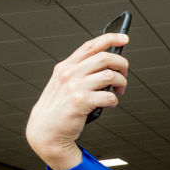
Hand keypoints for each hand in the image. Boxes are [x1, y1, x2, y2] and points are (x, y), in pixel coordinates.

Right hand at [26, 33, 129, 169]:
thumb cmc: (58, 109)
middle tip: (124, 75)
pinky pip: (109, 96)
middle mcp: (69, 73)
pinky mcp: (81, 102)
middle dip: (122, 65)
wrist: (45, 131)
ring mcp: (74, 87)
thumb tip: (107, 65)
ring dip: (121, 83)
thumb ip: (80, 72)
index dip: (110, 38)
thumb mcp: (63, 84)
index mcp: (65, 67)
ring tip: (119, 91)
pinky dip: (114, 101)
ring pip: (110, 75)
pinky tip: (109, 104)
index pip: (90, 46)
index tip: (124, 38)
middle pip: (105, 58)